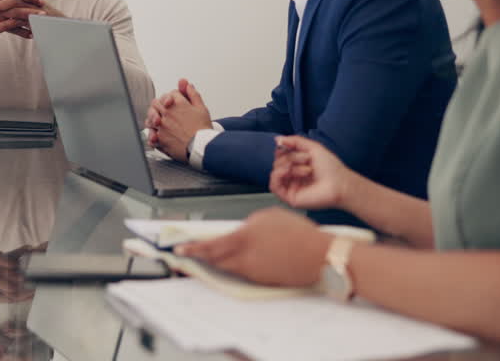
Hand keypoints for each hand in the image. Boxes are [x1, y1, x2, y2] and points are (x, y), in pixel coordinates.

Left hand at [146, 79, 211, 162]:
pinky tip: (158, 136)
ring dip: (153, 119)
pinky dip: (153, 135)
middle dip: (160, 105)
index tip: (175, 102)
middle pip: (156, 103)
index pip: (170, 94)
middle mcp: (167, 113)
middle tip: (165, 111)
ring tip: (159, 123)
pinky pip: (151, 135)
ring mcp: (162, 126)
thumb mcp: (201, 108)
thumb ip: (192, 94)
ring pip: (150, 118)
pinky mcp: (160, 139)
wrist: (202, 147)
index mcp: (178, 104)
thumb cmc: (203, 129)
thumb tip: (186, 84)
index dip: (173, 97)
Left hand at [176, 207, 329, 287]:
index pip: (210, 246)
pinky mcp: (262, 281)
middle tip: (187, 256)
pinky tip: (239, 262)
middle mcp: (245, 258)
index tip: (179, 251)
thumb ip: (248, 224)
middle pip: (214, 260)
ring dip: (217, 263)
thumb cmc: (298, 232)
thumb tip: (238, 231)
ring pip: (227, 268)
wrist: (320, 256)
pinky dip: (236, 268)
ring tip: (209, 257)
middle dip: (199, 258)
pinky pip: (243, 274)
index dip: (192, 249)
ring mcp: (253, 272)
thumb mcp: (268, 216)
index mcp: (244, 237)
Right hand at [270, 136, 356, 209]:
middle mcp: (292, 176)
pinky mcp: (289, 197)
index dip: (283, 149)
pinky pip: (273, 185)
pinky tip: (289, 171)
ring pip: (275, 172)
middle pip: (277, 162)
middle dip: (290, 157)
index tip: (292, 146)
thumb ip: (294, 141)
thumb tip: (277, 139)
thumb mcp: (312, 147)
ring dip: (288, 165)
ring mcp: (290, 187)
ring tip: (306, 169)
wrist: (339, 184)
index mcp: (297, 165)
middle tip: (307, 159)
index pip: (280, 155)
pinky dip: (278, 175)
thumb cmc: (330, 168)